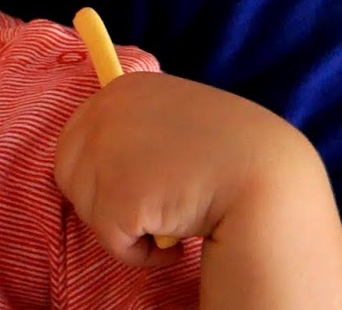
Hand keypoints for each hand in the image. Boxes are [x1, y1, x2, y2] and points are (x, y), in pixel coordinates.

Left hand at [54, 71, 314, 262]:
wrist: (271, 183)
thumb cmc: (234, 156)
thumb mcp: (180, 116)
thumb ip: (141, 120)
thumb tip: (100, 145)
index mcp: (124, 88)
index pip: (78, 135)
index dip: (101, 171)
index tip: (136, 186)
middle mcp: (108, 111)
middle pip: (69, 170)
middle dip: (104, 199)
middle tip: (153, 208)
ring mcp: (110, 150)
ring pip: (86, 206)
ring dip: (124, 225)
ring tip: (171, 219)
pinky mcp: (119, 195)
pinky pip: (110, 240)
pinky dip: (138, 254)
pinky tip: (174, 243)